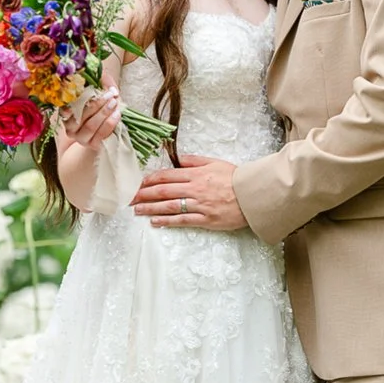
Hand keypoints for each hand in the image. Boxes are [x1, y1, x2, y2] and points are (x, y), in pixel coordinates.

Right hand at [56, 88, 122, 150]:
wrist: (106, 132)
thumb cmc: (101, 110)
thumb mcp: (101, 94)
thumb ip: (102, 84)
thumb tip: (104, 76)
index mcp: (67, 114)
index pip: (63, 110)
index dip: (68, 105)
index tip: (77, 96)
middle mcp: (70, 128)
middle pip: (80, 116)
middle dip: (96, 104)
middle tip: (110, 95)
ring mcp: (81, 138)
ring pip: (90, 126)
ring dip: (104, 113)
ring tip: (114, 103)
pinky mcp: (93, 145)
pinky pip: (101, 134)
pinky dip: (110, 123)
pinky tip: (117, 114)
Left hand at [132, 156, 247, 231]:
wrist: (254, 195)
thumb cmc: (236, 178)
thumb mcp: (215, 162)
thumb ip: (194, 161)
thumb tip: (177, 160)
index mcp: (196, 174)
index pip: (166, 176)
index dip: (149, 180)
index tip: (137, 184)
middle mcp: (194, 189)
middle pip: (163, 191)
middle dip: (143, 195)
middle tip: (129, 198)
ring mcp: (199, 205)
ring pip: (168, 206)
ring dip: (150, 208)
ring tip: (137, 210)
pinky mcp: (206, 219)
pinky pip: (182, 220)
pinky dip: (167, 221)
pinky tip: (155, 222)